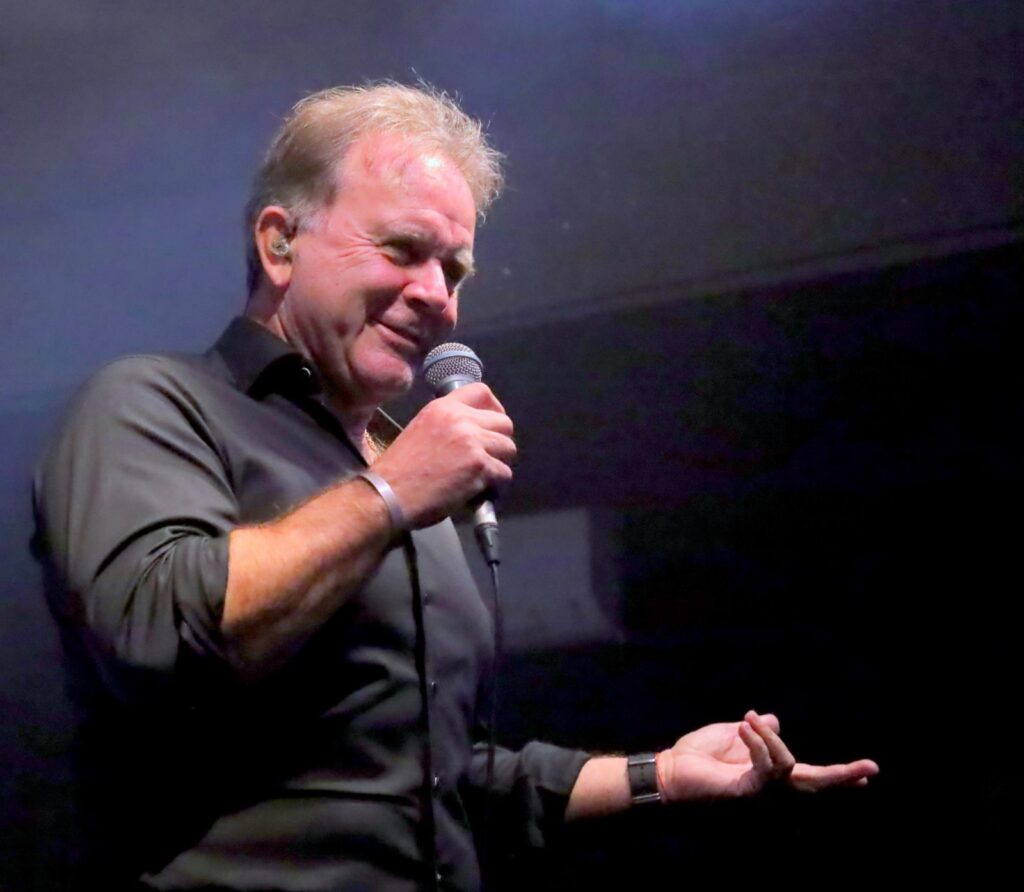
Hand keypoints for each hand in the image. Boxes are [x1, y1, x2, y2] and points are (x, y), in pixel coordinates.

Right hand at [370, 383, 514, 527]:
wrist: (389, 494)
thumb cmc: (400, 469)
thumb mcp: (421, 429)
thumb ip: (449, 423)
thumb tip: (474, 430)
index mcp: (443, 407)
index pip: (482, 392)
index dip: (494, 409)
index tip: (491, 425)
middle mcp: (460, 419)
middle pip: (504, 423)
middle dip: (499, 441)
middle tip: (487, 456)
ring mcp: (472, 442)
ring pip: (508, 448)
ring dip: (499, 463)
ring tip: (481, 474)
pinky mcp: (479, 466)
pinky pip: (504, 473)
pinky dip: (495, 484)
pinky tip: (478, 489)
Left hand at [657, 710, 878, 800]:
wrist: (667, 773)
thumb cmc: (694, 758)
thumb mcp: (730, 736)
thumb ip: (757, 733)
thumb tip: (774, 720)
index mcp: (769, 778)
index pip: (808, 778)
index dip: (838, 777)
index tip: (867, 777)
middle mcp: (771, 793)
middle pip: (814, 786)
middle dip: (841, 776)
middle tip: (870, 769)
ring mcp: (762, 798)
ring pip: (791, 769)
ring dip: (769, 739)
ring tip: (747, 719)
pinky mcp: (749, 795)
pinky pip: (769, 768)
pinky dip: (759, 743)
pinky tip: (744, 726)